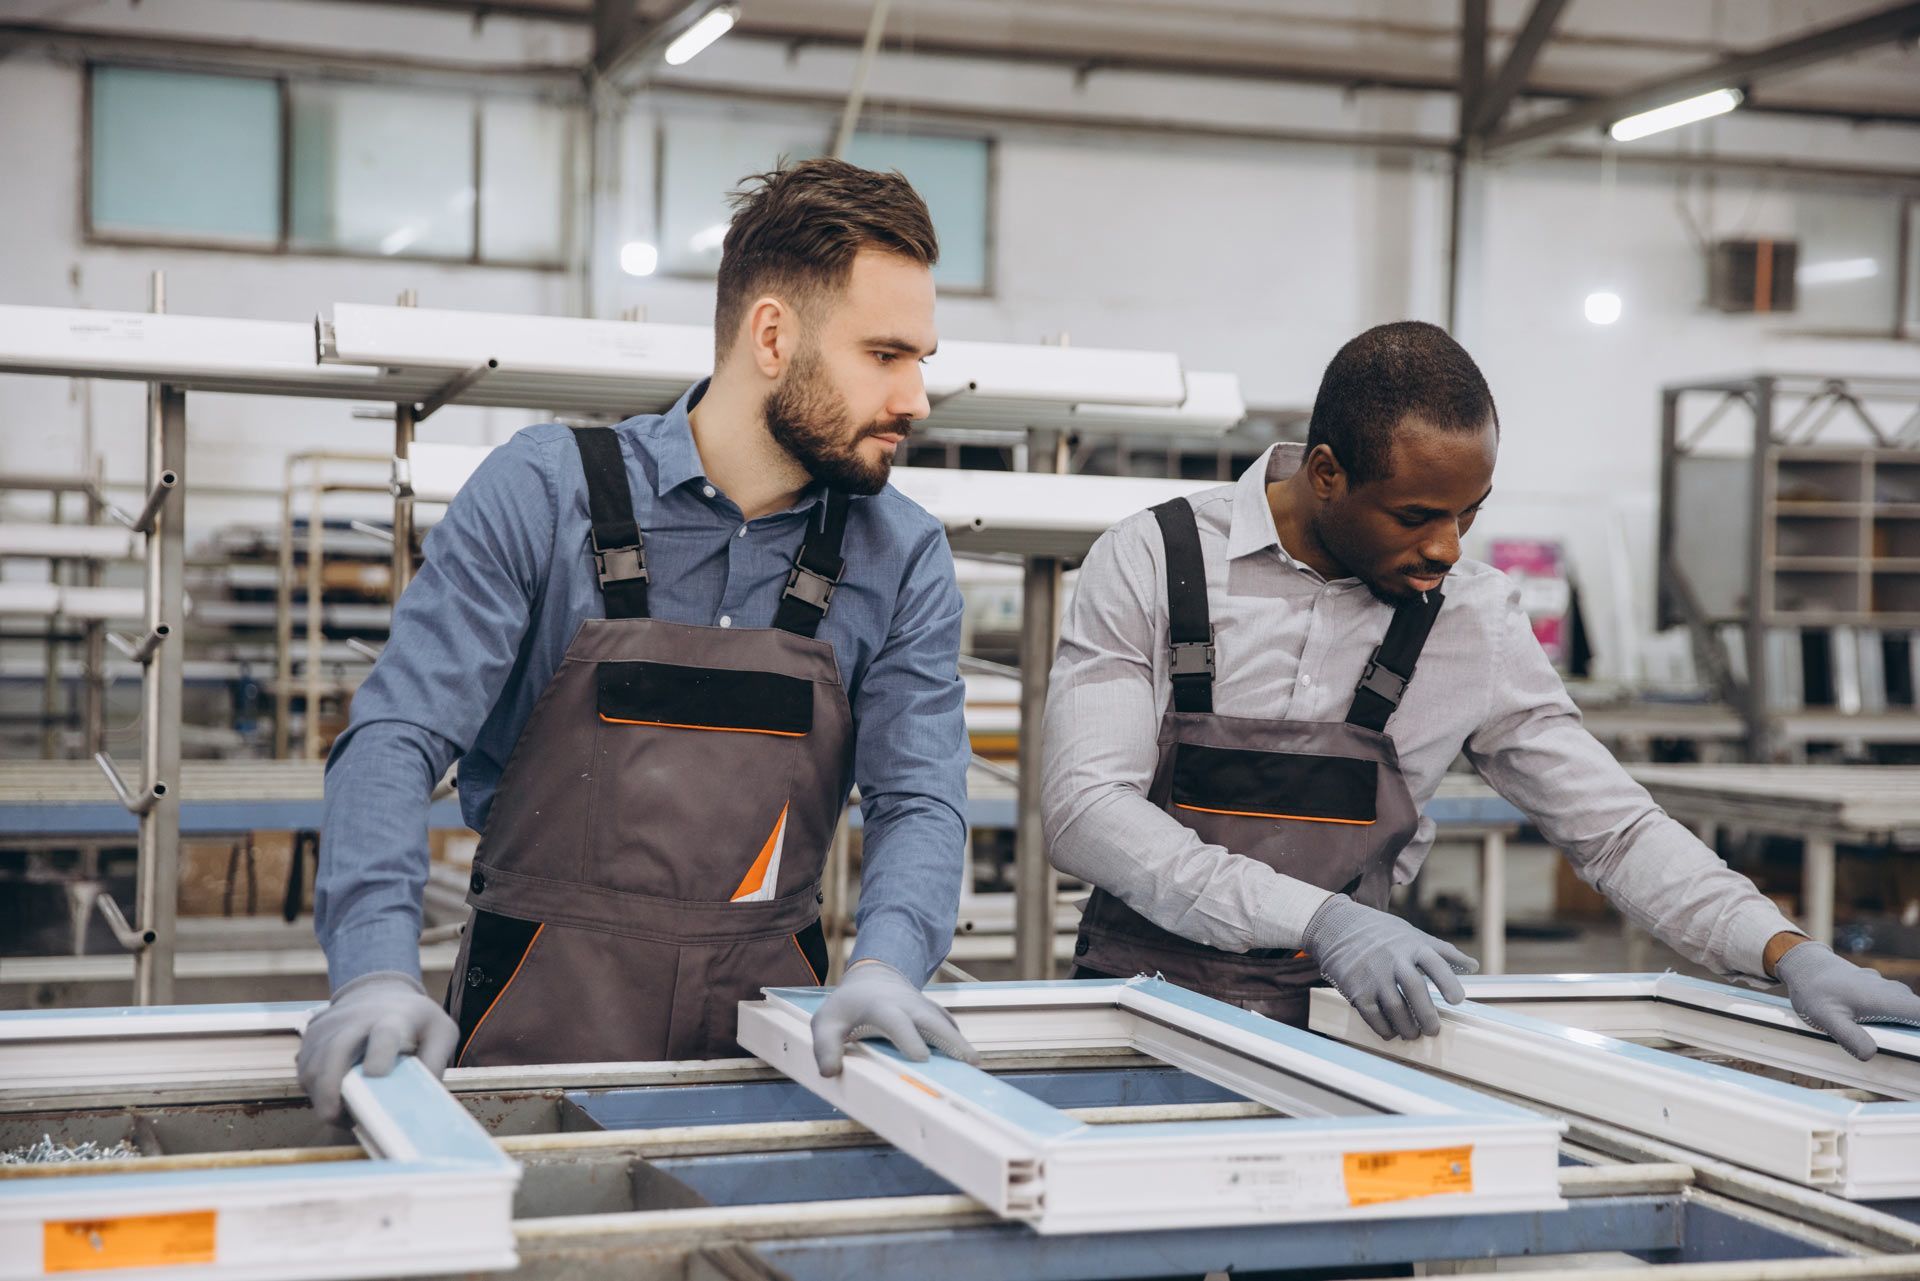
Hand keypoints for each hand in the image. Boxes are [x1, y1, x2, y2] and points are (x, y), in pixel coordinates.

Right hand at [296, 971, 458, 1124]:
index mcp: (394, 1019)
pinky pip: (302, 1065)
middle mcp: (357, 1020)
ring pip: (312, 1063)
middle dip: (330, 1086)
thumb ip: (436, 1060)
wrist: (380, 992)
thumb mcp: (440, 1031)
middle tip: (334, 1117)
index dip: (380, 1053)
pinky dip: (311, 1088)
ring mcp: (330, 1025)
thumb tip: (424, 1098)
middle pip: (336, 1050)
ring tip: (338, 1114)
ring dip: (318, 1094)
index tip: (376, 1074)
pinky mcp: (312, 1033)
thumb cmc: (414, 1019)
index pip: (385, 1034)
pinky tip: (329, 1098)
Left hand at [810, 960, 980, 1076]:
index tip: (921, 1058)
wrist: (872, 980)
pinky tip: (967, 1063)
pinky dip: (959, 1043)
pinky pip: (949, 1027)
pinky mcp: (933, 1014)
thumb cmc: (847, 1007)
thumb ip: (825, 1046)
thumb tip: (830, 1072)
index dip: (909, 1038)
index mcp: (882, 1007)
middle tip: (968, 1062)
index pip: (898, 1022)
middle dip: (950, 1040)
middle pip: (934, 1021)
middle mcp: (908, 1005)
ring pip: (947, 1024)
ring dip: (961, 1043)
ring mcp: (924, 1008)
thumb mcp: (826, 1023)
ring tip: (975, 1066)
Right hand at [1303, 894, 1477, 1041]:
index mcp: (1412, 946)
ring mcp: (1373, 975)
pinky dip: (1384, 1029)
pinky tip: (1391, 1032)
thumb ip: (1443, 951)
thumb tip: (1473, 966)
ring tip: (1412, 1034)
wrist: (1339, 928)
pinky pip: (1373, 1015)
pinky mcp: (1356, 989)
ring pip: (1394, 1008)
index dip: (1447, 981)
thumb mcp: (1413, 935)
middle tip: (1433, 1031)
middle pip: (1414, 989)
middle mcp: (1393, 960)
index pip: (1434, 963)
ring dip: (1407, 1027)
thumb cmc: (1383, 934)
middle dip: (1426, 1014)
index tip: (1457, 999)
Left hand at [1774, 940, 1919, 1060]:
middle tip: (1900, 1048)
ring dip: (1906, 1026)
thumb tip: (1871, 1054)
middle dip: (1915, 1032)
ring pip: (1907, 1010)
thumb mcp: (1827, 1018)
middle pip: (1918, 1014)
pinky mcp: (1879, 991)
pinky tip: (1876, 1030)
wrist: (1804, 965)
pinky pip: (1895, 1006)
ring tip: (1890, 1042)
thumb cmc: (1815, 990)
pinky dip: (1894, 1019)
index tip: (1914, 1043)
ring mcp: (1887, 989)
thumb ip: (1850, 1037)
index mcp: (1887, 999)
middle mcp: (1892, 991)